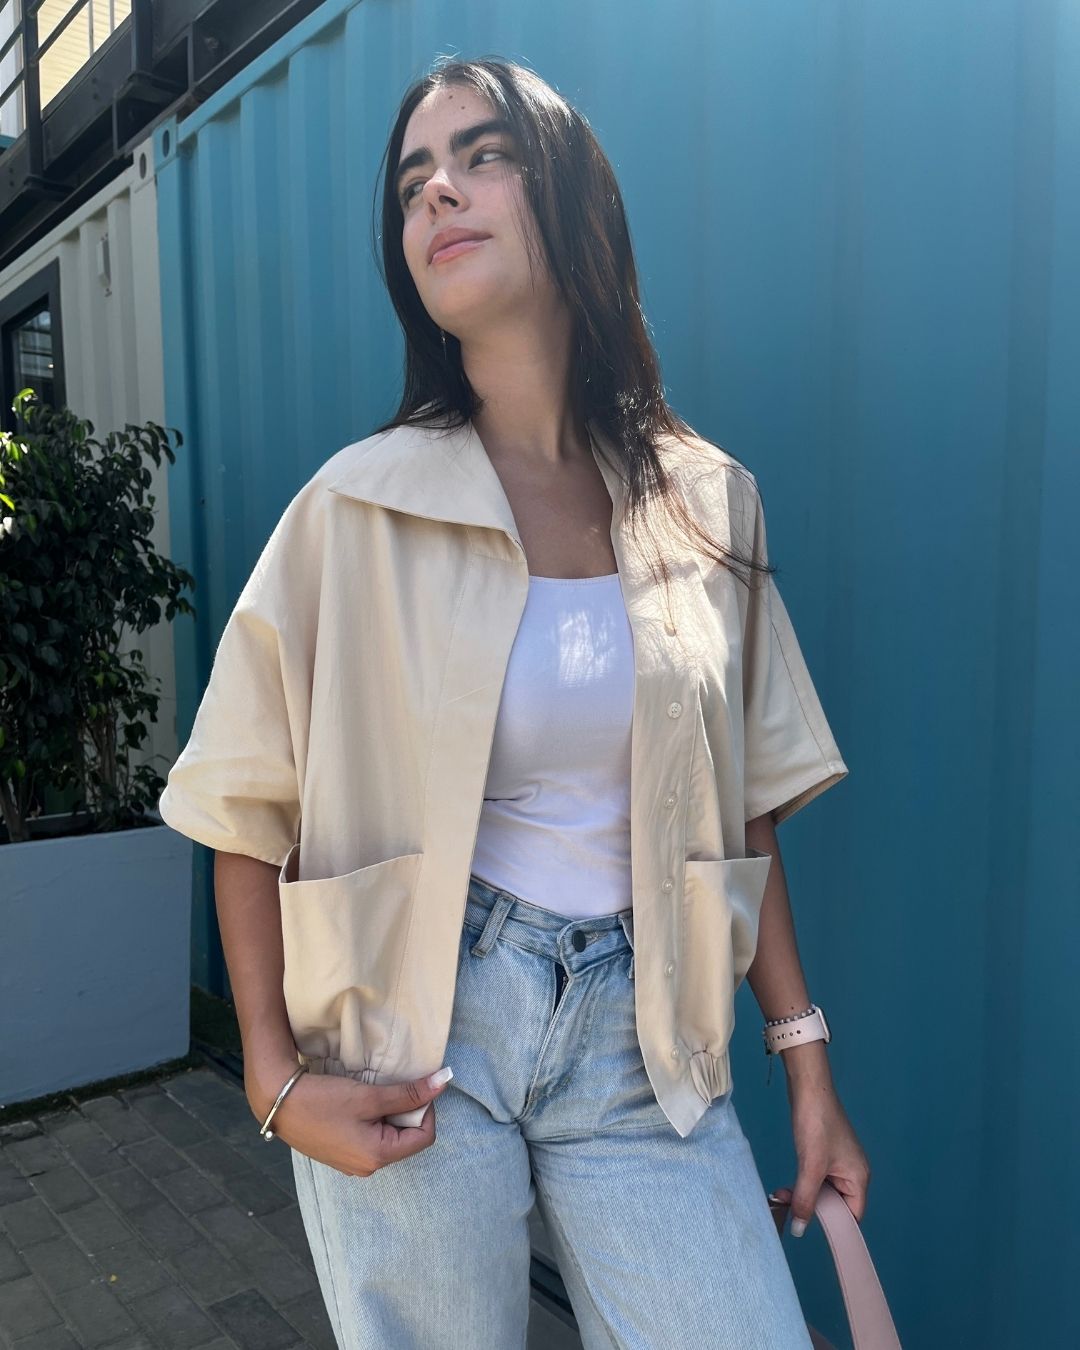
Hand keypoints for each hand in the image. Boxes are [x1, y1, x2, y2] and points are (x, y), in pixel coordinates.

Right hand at [246, 1057, 452, 1175]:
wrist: (278, 1102)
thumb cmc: (324, 1100)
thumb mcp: (369, 1096)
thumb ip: (409, 1093)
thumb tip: (446, 1080)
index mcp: (378, 1157)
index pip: (423, 1137)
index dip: (425, 1109)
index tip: (412, 1088)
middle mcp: (367, 1168)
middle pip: (406, 1139)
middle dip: (405, 1112)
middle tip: (390, 1089)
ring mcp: (352, 1164)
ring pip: (388, 1138)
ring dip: (389, 1115)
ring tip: (372, 1096)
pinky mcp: (341, 1155)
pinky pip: (370, 1140)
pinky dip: (373, 1121)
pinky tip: (358, 1105)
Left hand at [770, 1075, 870, 1236]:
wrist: (808, 1087)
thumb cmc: (816, 1123)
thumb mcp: (810, 1166)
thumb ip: (805, 1200)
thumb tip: (799, 1230)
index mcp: (859, 1177)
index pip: (852, 1216)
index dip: (834, 1226)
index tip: (810, 1230)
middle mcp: (853, 1172)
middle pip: (836, 1205)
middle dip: (812, 1209)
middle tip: (787, 1208)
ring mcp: (838, 1162)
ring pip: (822, 1192)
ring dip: (803, 1196)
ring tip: (781, 1196)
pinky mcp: (825, 1153)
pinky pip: (815, 1178)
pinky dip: (801, 1184)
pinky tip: (785, 1187)